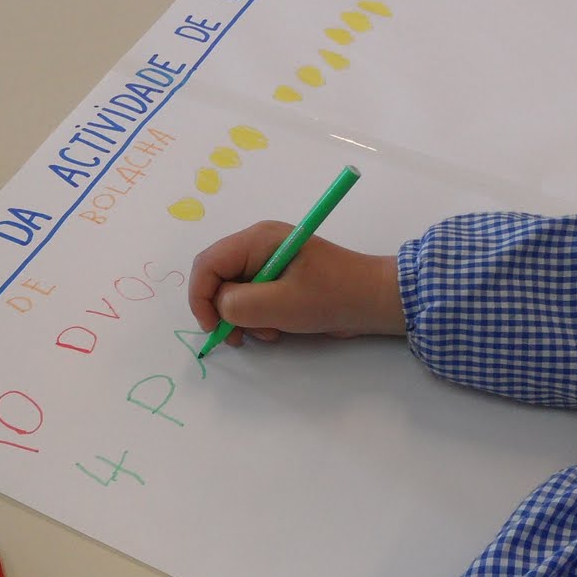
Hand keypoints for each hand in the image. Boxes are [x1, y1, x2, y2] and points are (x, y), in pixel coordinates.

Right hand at [187, 221, 404, 345]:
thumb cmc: (333, 296)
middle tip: (240, 337)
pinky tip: (277, 328)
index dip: (201, 297)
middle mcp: (258, 245)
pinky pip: (251, 298)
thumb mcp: (282, 304)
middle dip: (223, 310)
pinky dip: (257, 317)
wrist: (375, 300)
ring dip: (243, 318)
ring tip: (268, 332)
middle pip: (217, 277)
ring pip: (232, 292)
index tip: (213, 328)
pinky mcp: (279, 279)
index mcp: (257, 239)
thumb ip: (240, 304)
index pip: (207, 263)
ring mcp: (268, 261)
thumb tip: (220, 307)